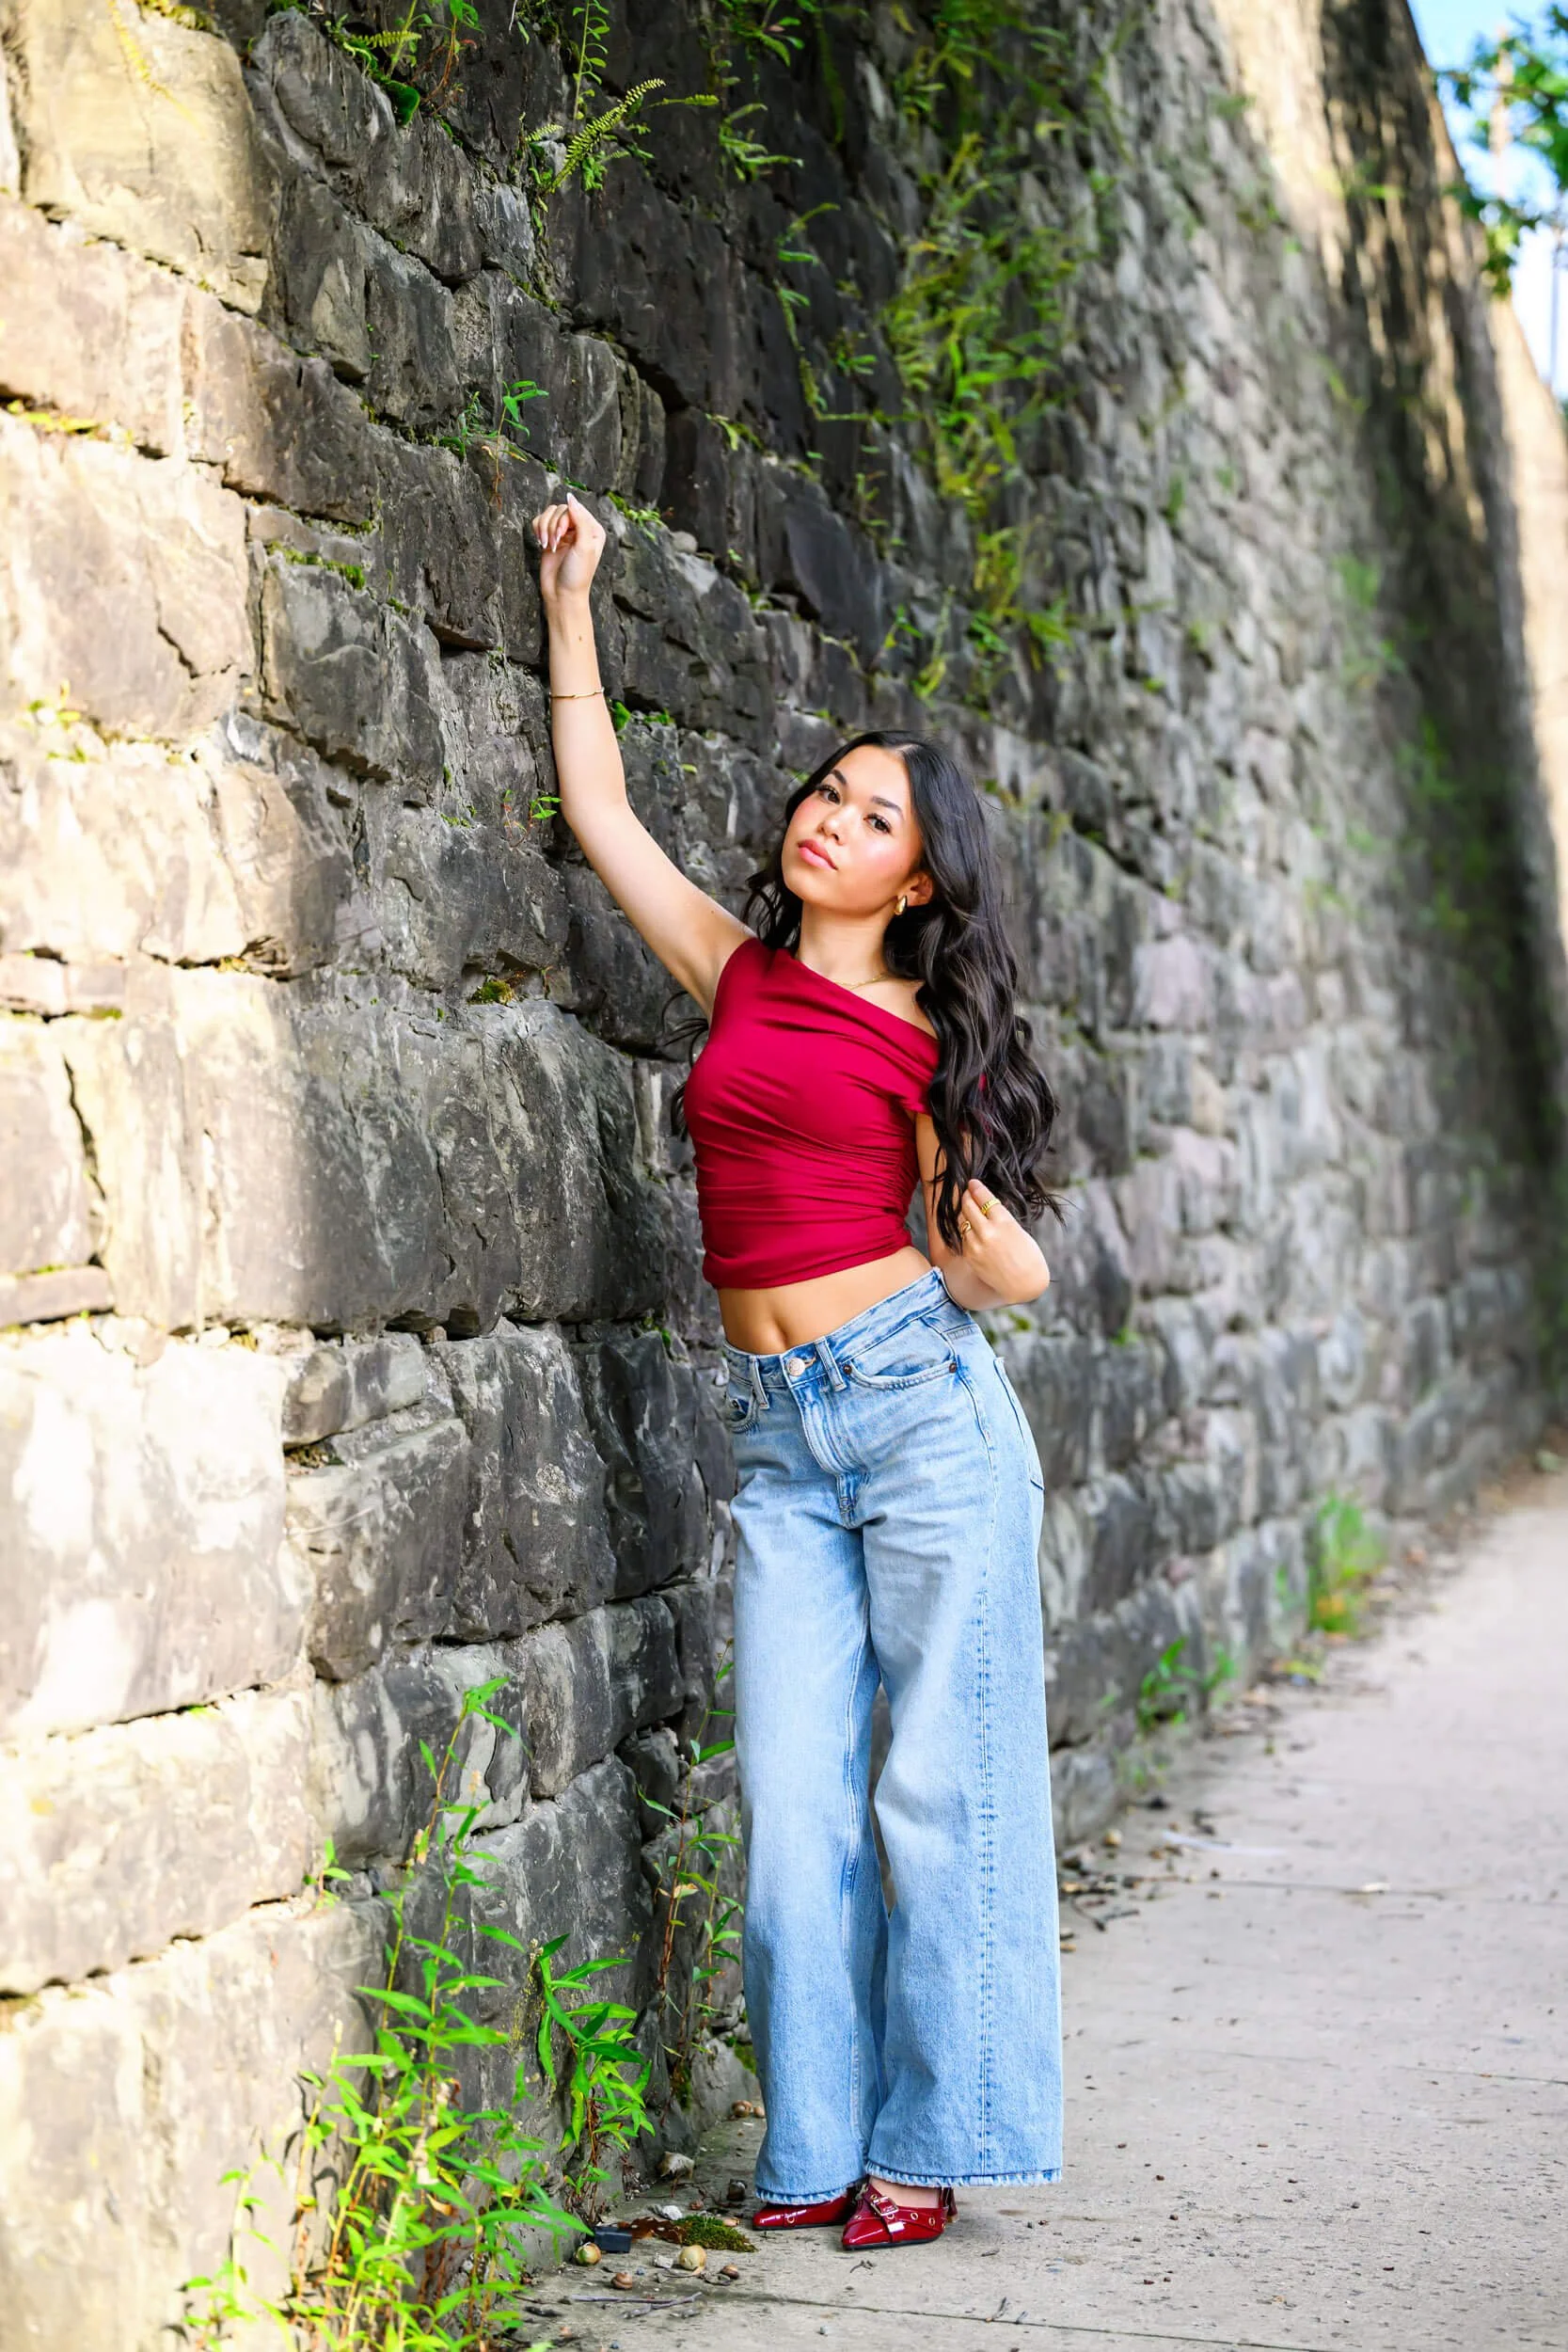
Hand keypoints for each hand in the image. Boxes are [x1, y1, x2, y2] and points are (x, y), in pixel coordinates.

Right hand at [532, 490, 605, 604]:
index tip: (563, 536)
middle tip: (555, 544)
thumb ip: (580, 519)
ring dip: (544, 529)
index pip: (574, 508)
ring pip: (548, 514)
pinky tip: (542, 545)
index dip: (564, 518)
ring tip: (548, 546)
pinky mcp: (549, 538)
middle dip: (554, 526)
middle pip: (559, 509)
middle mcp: (578, 528)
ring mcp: (563, 533)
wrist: (561, 594)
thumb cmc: (577, 574)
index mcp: (592, 528)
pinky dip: (537, 531)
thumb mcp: (584, 546)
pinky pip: (538, 521)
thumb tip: (570, 496)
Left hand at [955, 1178, 1049, 1302]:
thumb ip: (1002, 1218)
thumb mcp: (1018, 1231)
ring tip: (966, 1209)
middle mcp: (988, 1232)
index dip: (977, 1188)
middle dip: (966, 1197)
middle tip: (966, 1192)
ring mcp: (976, 1245)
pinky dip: (965, 1231)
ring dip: (964, 1213)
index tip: (972, 1183)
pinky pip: (963, 1237)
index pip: (984, 1198)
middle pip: (969, 1206)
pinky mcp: (970, 1256)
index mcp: (1004, 1222)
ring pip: (962, 1221)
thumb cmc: (1028, 1256)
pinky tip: (969, 1229)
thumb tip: (989, 1206)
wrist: (1024, 1283)